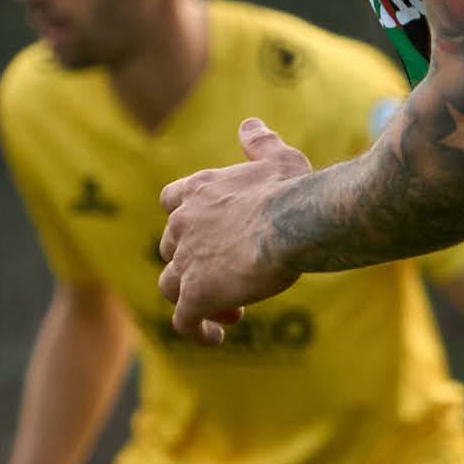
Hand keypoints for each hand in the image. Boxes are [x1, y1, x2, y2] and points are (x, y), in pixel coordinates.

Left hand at [154, 118, 315, 340]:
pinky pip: (183, 322)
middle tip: (234, 277)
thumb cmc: (292, 190)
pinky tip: (217, 338)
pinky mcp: (196, 295)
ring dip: (194, 299)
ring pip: (171, 287)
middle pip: (170, 249)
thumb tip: (250, 125)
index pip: (170, 202)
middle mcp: (182, 224)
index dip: (186, 221)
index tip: (213, 235)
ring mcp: (185, 261)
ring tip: (232, 311)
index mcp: (198, 190)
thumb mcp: (278, 158)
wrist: (293, 223)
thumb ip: (259, 143)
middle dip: (196, 264)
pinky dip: (195, 331)